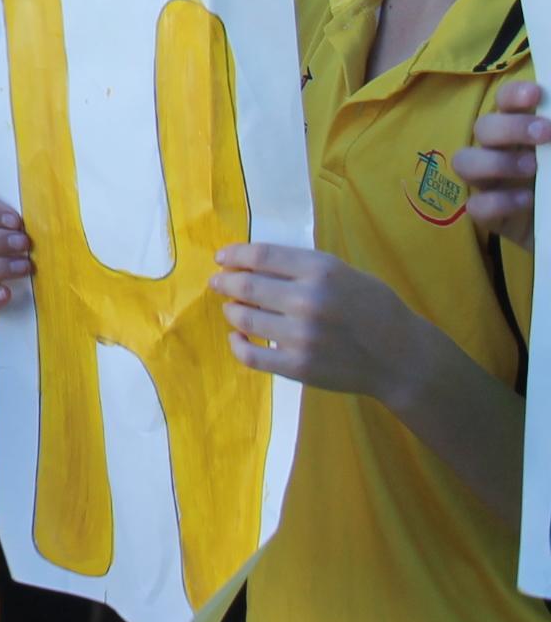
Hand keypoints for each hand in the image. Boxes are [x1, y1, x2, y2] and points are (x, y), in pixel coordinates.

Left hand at [213, 243, 422, 395]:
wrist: (404, 358)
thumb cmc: (373, 308)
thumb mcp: (344, 272)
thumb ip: (301, 266)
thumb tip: (250, 261)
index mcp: (321, 271)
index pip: (261, 256)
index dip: (234, 255)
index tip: (222, 257)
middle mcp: (309, 300)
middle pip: (246, 285)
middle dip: (224, 281)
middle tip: (218, 282)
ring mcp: (302, 336)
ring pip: (243, 318)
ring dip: (231, 310)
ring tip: (233, 308)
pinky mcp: (298, 367)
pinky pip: (250, 355)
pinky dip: (237, 343)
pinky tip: (239, 336)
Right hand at [455, 79, 544, 248]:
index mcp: (523, 133)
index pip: (504, 103)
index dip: (513, 94)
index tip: (536, 94)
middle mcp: (502, 153)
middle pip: (482, 128)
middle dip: (510, 127)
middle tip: (545, 133)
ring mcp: (492, 185)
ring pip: (465, 162)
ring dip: (495, 161)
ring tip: (531, 168)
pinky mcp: (493, 217)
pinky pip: (476, 206)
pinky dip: (498, 201)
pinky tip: (527, 200)